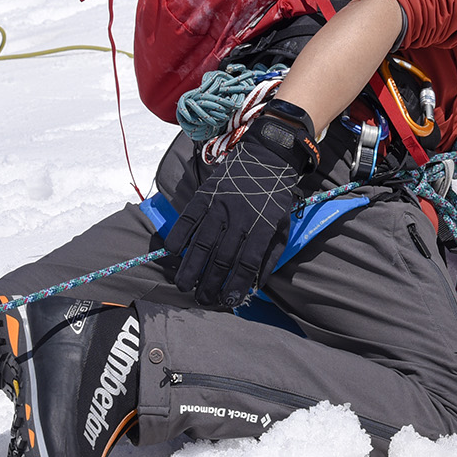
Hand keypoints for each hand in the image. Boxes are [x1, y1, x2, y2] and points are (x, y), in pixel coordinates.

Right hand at [165, 103, 317, 306]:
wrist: (267, 155)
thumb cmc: (274, 197)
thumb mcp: (282, 225)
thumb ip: (270, 255)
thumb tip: (255, 285)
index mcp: (263, 225)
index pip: (248, 262)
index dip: (237, 284)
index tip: (228, 301)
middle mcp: (240, 216)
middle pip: (223, 256)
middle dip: (211, 283)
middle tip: (202, 300)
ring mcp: (221, 204)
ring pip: (203, 241)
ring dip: (191, 267)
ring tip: (184, 285)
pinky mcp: (206, 194)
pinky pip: (189, 218)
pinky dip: (179, 235)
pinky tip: (174, 252)